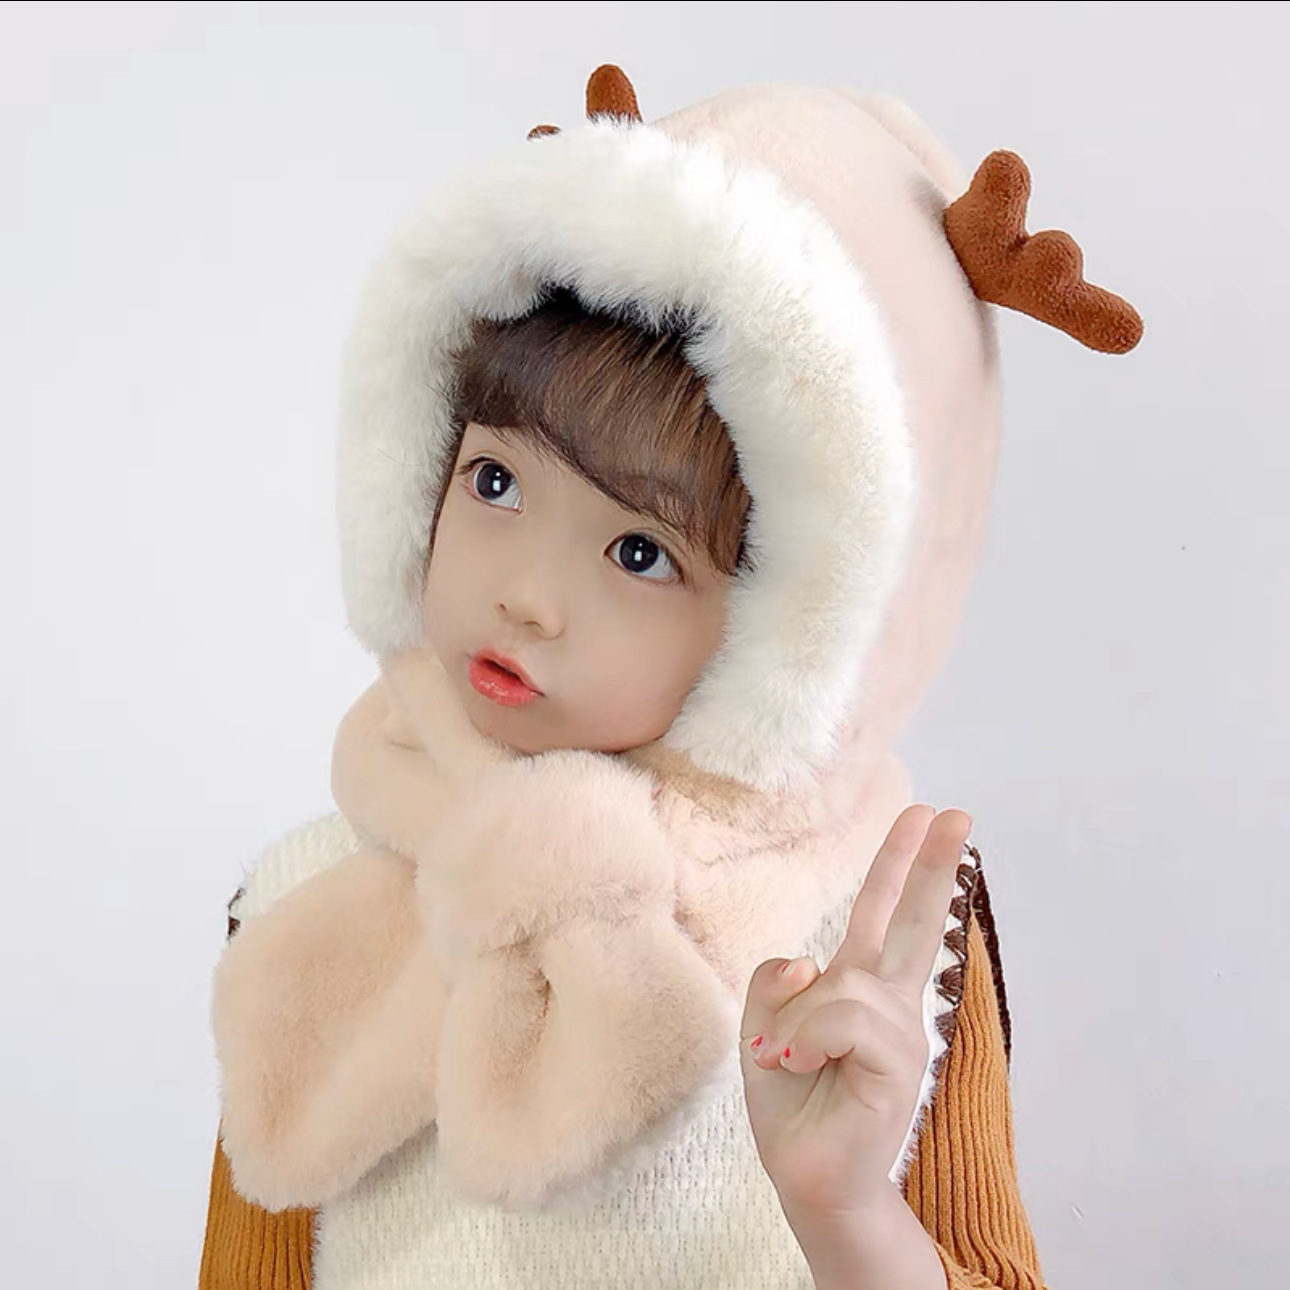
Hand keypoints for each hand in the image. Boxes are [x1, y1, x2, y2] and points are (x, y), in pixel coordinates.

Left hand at [740, 804, 972, 1220]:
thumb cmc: (792, 1103)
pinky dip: (804, 1039)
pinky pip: (841, 1018)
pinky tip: (799, 1064)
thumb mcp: (761, 1029)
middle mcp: (887, 1002)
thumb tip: (807, 961)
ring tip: (791, 1059)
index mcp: (860, 986)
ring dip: (797, 1022)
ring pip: (840, 984)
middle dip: (931, 864)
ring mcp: (900, 1031)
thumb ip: (774, 985)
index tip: (929, 814)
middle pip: (913, 920)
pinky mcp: (899, 1064)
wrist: (806, 1176)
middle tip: (957, 813)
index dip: (904, 863)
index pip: (884, 913)